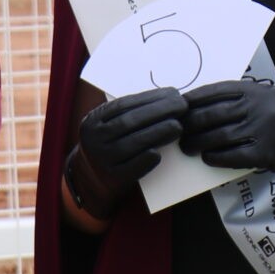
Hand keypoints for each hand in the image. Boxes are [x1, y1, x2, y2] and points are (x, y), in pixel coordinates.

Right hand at [66, 85, 187, 219]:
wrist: (93, 180)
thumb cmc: (110, 145)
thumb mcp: (109, 126)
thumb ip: (129, 113)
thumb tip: (166, 97)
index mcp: (92, 121)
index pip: (123, 105)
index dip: (150, 98)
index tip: (172, 93)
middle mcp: (93, 139)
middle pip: (129, 122)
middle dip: (159, 111)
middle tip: (182, 106)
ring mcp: (102, 160)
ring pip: (132, 144)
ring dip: (158, 133)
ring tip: (178, 126)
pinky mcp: (113, 178)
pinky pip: (133, 167)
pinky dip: (147, 159)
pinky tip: (161, 152)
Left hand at [180, 83, 274, 183]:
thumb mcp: (268, 97)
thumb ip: (242, 99)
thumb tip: (206, 106)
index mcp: (254, 90)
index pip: (214, 91)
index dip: (192, 100)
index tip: (177, 106)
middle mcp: (255, 107)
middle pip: (210, 115)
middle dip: (188, 124)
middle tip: (176, 132)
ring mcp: (260, 130)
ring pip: (217, 136)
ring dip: (197, 143)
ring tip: (187, 148)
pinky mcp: (265, 153)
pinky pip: (232, 155)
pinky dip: (216, 157)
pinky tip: (208, 158)